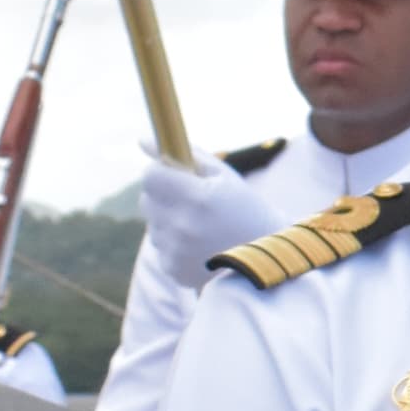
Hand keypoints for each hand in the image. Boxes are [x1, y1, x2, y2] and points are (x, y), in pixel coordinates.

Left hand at [136, 142, 272, 273]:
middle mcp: (184, 226)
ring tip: (201, 226)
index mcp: (198, 198)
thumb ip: (186, 154)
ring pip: (154, 223)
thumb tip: (143, 141)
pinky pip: (161, 246)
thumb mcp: (223, 176)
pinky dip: (174, 243)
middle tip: (190, 199)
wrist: (267, 261)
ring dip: (169, 219)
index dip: (160, 171)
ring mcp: (177, 251)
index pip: (151, 176)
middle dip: (164, 194)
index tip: (172, 173)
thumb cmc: (246, 210)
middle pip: (147, 199)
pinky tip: (199, 245)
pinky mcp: (173, 269)